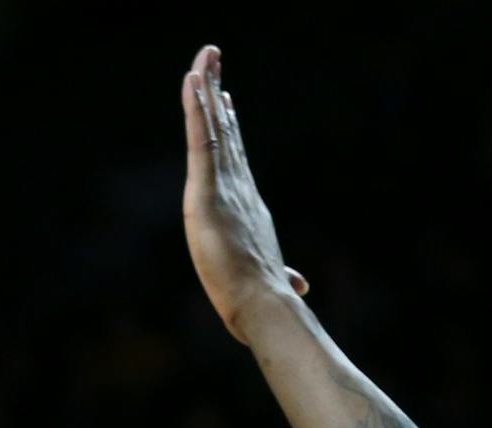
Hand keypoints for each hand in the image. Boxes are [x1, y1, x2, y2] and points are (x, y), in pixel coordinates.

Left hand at [181, 44, 309, 344]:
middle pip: (226, 130)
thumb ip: (284, 276)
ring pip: (214, 126)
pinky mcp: (207, 191)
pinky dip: (195, 109)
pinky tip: (191, 81)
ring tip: (204, 56)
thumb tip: (300, 285)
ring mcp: (226, 185)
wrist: (264, 305)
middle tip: (212, 60)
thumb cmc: (267, 299)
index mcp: (248, 205)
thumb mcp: (272, 280)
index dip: (229, 125)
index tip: (224, 98)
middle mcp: (240, 187)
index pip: (235, 157)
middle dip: (217, 93)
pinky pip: (200, 139)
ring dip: (207, 88)